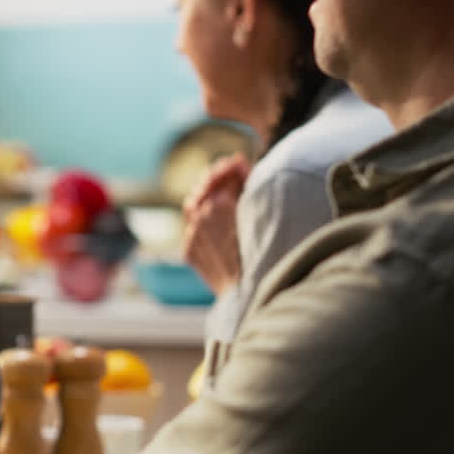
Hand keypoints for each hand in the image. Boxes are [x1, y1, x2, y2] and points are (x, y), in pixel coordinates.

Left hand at [182, 154, 247, 293]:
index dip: (229, 168)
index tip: (236, 163)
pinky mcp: (188, 251)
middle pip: (202, 189)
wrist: (250, 290)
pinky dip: (201, 223)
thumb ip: (245, 182)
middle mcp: (200, 217)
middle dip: (214, 180)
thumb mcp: (258, 210)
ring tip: (219, 197)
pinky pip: (192, 230)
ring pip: (193, 208)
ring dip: (204, 200)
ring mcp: (191, 235)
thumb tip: (237, 163)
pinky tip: (214, 224)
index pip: (220, 176)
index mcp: (219, 204)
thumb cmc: (264, 249)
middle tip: (226, 175)